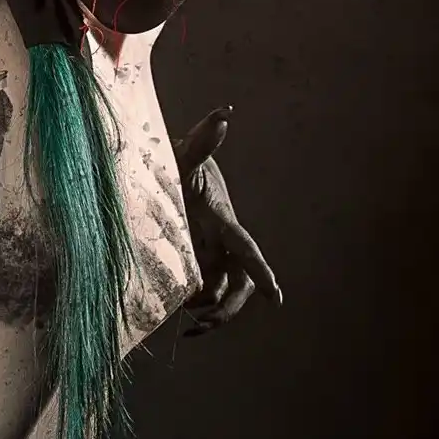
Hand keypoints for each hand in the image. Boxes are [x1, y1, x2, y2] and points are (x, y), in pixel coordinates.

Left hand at [172, 106, 281, 337]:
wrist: (163, 167)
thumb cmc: (174, 160)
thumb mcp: (183, 154)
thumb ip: (201, 140)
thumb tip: (224, 114)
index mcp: (221, 219)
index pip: (245, 248)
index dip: (260, 270)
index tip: (275, 296)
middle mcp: (221, 240)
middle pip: (239, 281)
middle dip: (229, 306)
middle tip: (203, 321)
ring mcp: (209, 252)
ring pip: (221, 291)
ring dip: (210, 311)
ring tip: (188, 324)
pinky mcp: (195, 259)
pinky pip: (202, 290)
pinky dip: (194, 305)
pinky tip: (176, 313)